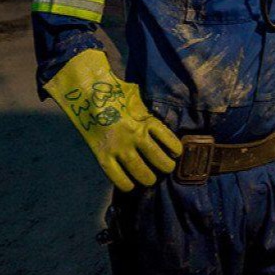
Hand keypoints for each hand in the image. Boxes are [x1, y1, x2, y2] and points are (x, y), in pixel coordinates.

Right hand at [44, 49, 182, 191]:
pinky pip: (116, 175)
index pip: (167, 138)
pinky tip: (130, 186)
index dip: (175, 148)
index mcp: (146, 121)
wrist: (90, 96)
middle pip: (156, 157)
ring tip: (152, 180)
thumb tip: (156, 127)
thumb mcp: (138, 101)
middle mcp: (135, 135)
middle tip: (168, 169)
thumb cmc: (116, 95)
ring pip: (138, 169)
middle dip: (165, 166)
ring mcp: (119, 147)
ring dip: (148, 178)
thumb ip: (147, 114)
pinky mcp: (103, 155)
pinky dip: (125, 183)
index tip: (177, 153)